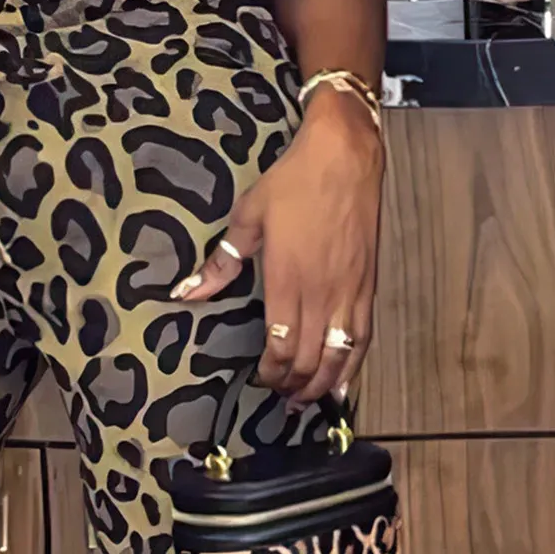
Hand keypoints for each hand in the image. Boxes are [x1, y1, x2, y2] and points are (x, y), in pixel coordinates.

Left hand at [173, 88, 384, 406]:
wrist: (345, 152)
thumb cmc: (293, 181)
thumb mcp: (247, 218)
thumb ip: (220, 263)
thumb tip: (186, 292)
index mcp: (287, 280)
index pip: (281, 347)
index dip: (270, 373)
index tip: (260, 380)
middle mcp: (321, 293)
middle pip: (309, 360)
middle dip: (292, 386)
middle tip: (279, 396)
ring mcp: (349, 292)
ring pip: (339, 357)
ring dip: (321, 385)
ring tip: (305, 401)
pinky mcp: (368, 285)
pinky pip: (363, 339)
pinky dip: (352, 367)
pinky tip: (341, 385)